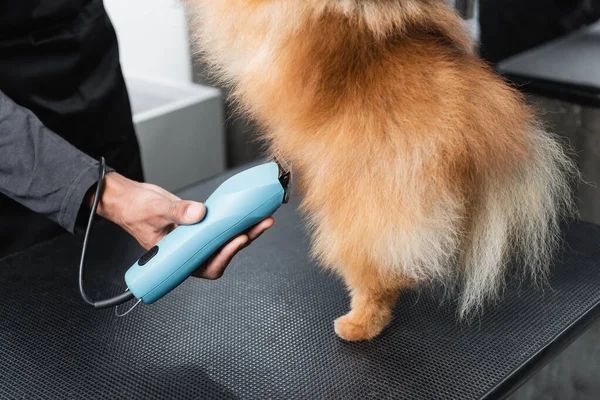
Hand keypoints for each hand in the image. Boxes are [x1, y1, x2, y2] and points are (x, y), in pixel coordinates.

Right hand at [88, 172, 273, 278]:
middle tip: (260, 225)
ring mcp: (194, 239)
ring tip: (261, 219)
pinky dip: (233, 221)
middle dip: (243, 241)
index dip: (224, 256)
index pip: (205, 266)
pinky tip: (245, 212)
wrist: (127, 197)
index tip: (237, 240)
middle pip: (221, 254)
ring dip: (244, 231)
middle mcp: (188, 251)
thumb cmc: (133, 209)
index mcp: (175, 257)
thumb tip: (200, 213)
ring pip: (224, 241)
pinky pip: (219, 227)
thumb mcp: (155, 209)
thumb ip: (178, 211)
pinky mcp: (199, 225)